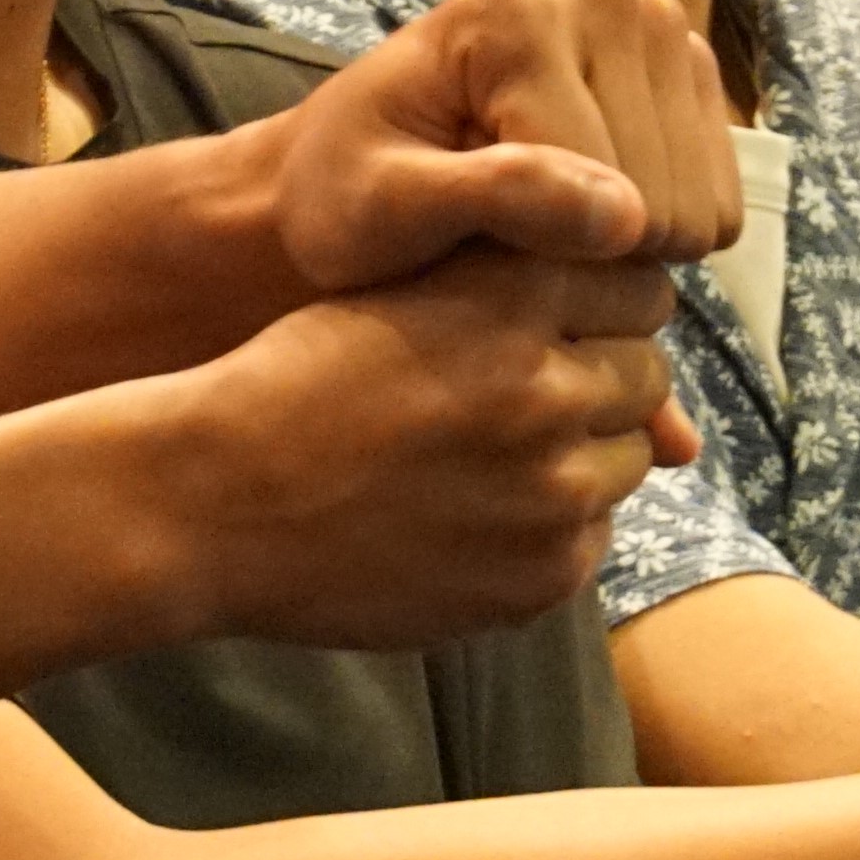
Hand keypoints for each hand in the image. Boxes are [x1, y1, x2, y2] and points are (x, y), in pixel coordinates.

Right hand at [155, 250, 680, 649]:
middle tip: (515, 401)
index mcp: (513, 296)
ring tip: (488, 462)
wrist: (211, 499)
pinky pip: (592, 537)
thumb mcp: (401, 293)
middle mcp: (549, 388)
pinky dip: (549, 529)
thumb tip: (645, 322)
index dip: (601, 302)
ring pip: (628, 460)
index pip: (640, 284)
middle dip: (599, 378)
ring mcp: (554, 492)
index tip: (556, 323)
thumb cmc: (298, 380)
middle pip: (647, 373)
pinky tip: (470, 518)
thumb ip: (521, 286)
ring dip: (582, 456)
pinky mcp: (543, 575)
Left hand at [277, 0, 746, 285]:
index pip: (594, 175)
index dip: (542, 248)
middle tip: (504, 241)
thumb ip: (498, 198)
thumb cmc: (344, 197)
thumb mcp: (385, 207)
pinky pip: (716, 203)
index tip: (468, 244)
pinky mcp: (687, 68)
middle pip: (657, 191)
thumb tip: (630, 218)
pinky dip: (657, 237)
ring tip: (538, 231)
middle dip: (585, 247)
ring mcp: (656, 24)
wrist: (343, 174)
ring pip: (695, 205)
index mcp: (515, 8)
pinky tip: (585, 220)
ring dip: (622, 248)